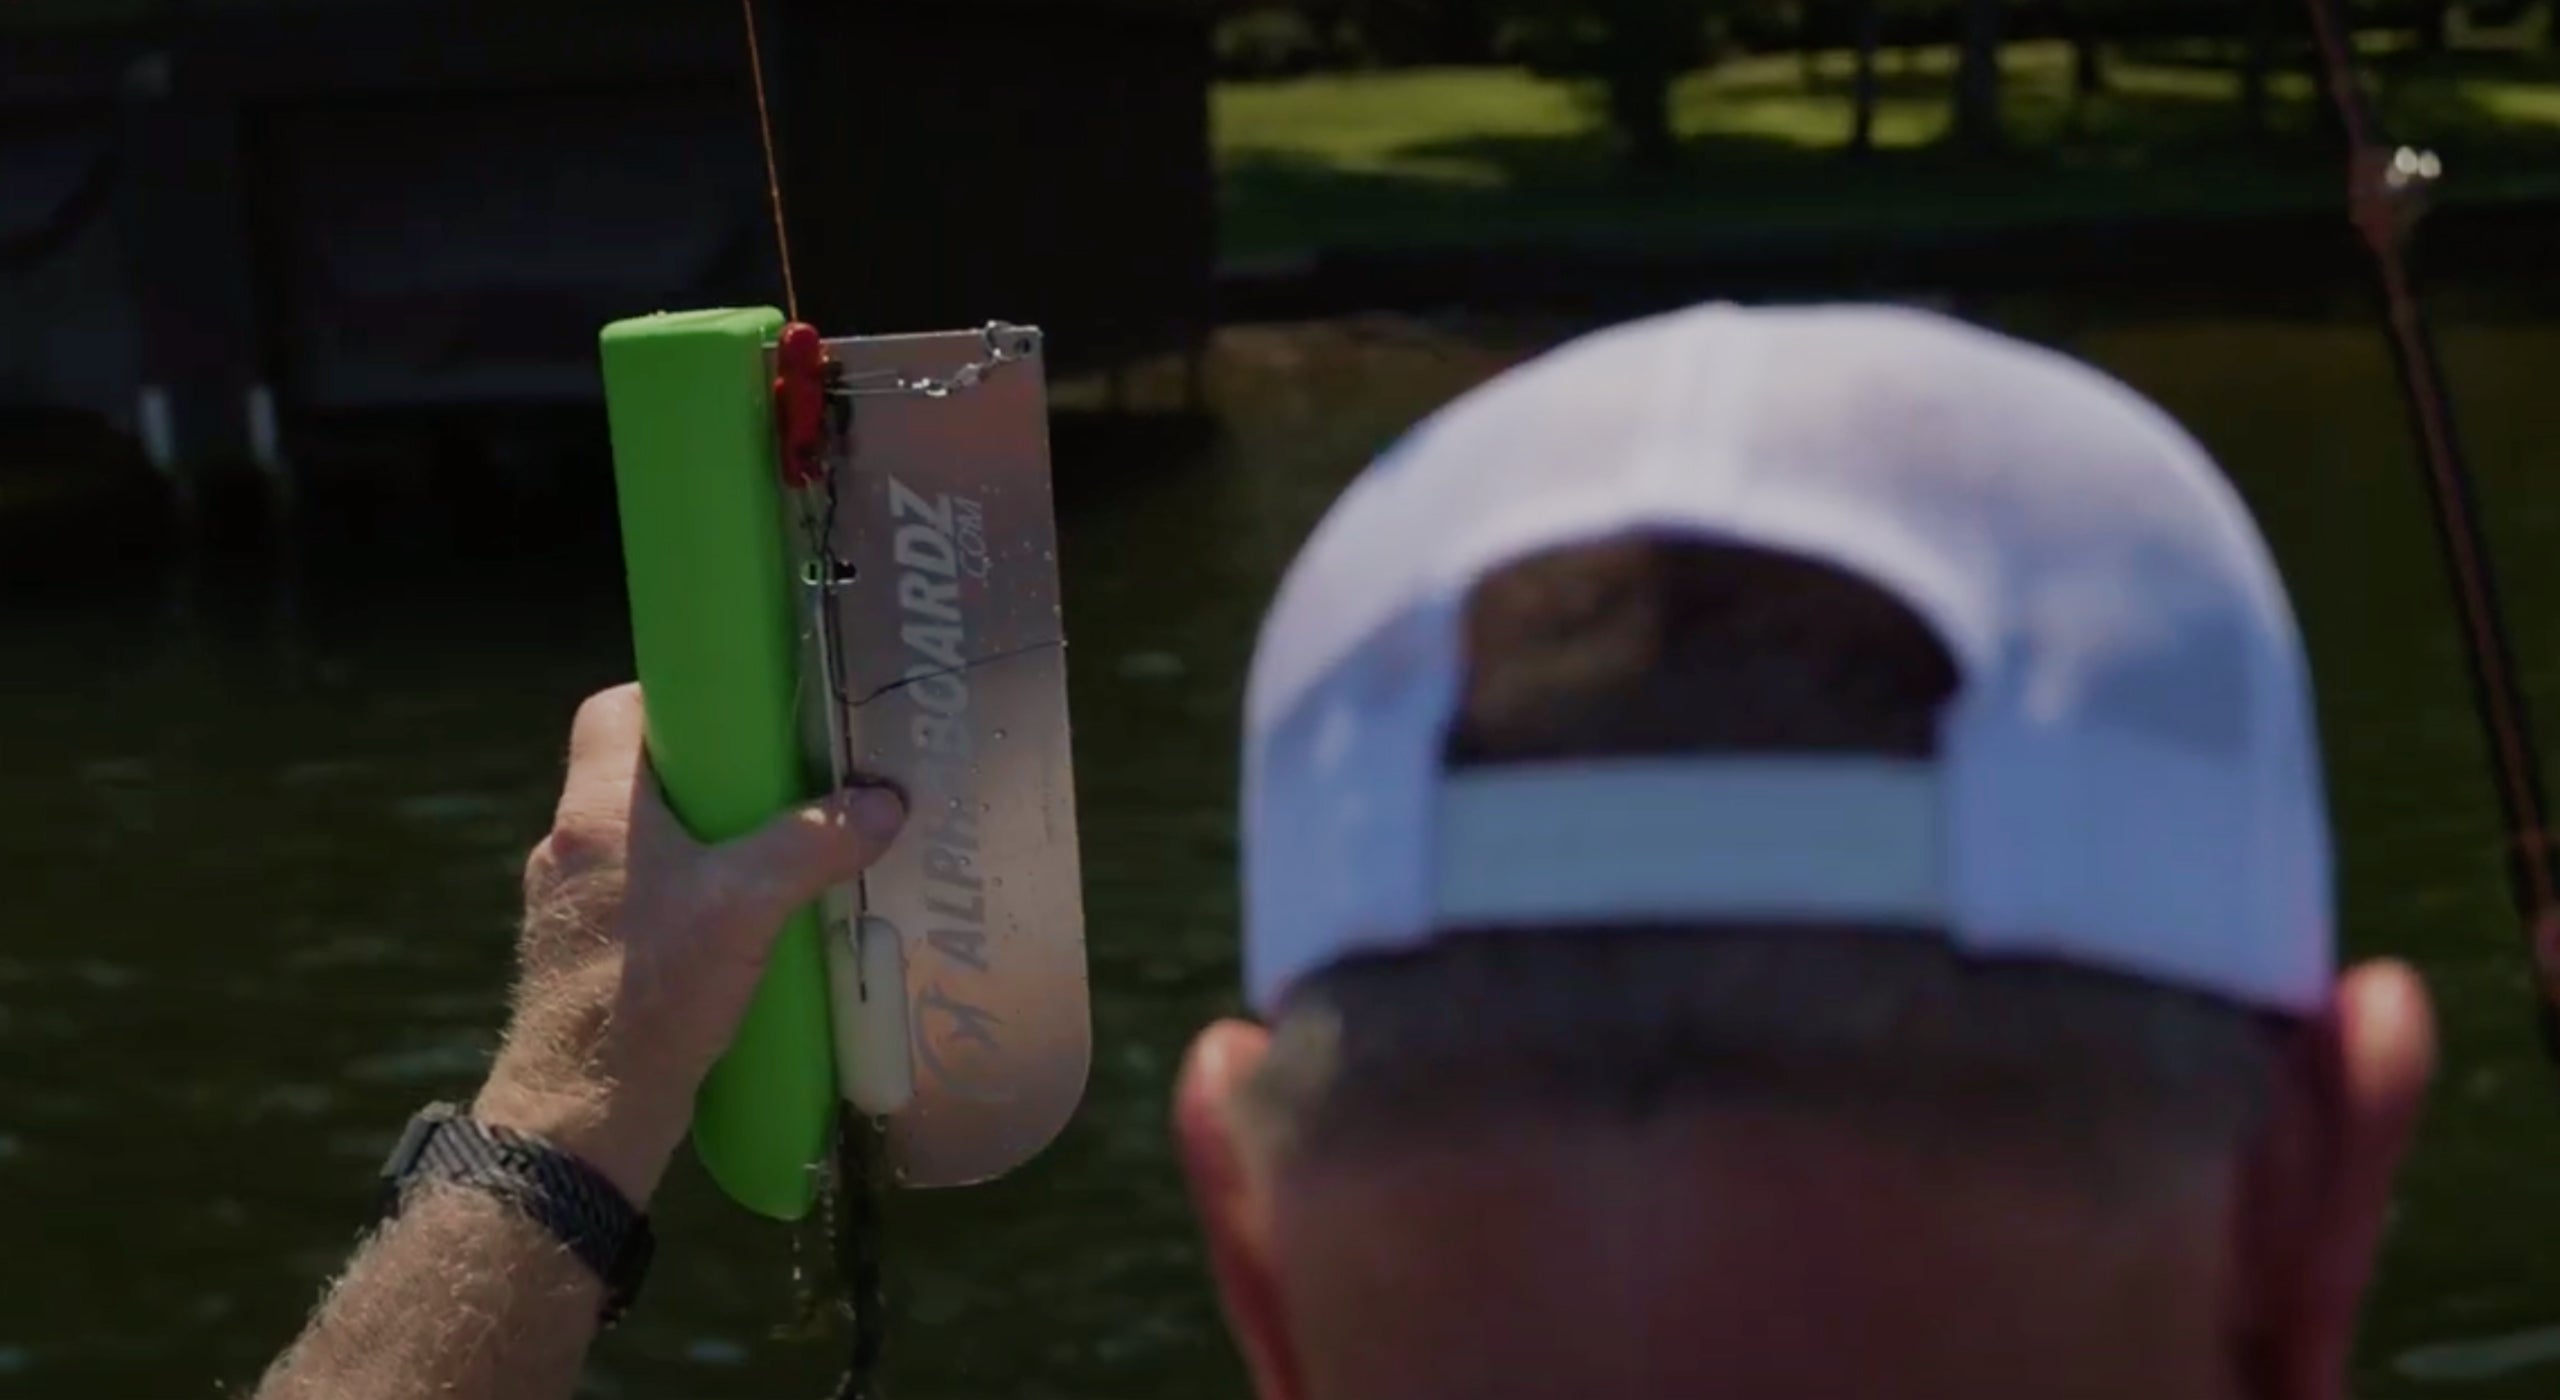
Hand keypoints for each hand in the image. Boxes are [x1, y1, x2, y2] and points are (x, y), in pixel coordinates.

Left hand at [474, 684, 906, 1203]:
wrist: (582, 1116)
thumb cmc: (649, 995)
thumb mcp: (747, 907)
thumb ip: (814, 844)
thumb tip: (883, 804)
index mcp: (595, 815)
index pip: (613, 712)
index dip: (672, 699)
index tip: (738, 714)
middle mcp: (571, 851)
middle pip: (640, 780)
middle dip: (712, 781)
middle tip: (780, 791)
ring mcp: (573, 909)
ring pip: (646, 847)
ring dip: (706, 848)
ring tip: (774, 864)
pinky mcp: (586, 962)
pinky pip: (645, 904)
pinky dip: (691, 904)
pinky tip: (743, 935)